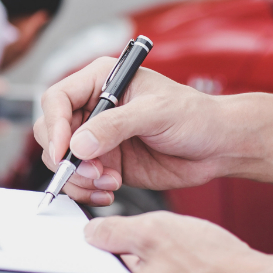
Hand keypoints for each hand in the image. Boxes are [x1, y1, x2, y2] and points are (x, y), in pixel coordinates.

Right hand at [35, 57, 247, 205]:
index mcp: (101, 81)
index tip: (65, 151)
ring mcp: (98, 138)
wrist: (218, 146)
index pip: (58, 100)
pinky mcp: (106, 164)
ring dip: (79, 179)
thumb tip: (80, 144)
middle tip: (92, 173)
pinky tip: (111, 191)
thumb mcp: (157, 113)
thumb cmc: (195, 116)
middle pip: (54, 133)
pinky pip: (80, 180)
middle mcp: (95, 108)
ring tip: (108, 183)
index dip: (55, 126)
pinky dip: (88, 191)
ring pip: (63, 161)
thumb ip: (117, 126)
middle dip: (66, 158)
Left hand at [70, 211, 272, 272]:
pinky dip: (143, 272)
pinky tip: (161, 257)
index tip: (72, 241)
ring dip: (124, 265)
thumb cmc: (211, 263)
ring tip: (144, 246)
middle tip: (110, 237)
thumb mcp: (156, 231)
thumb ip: (114, 232)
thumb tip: (89, 234)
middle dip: (100, 260)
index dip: (71, 258)